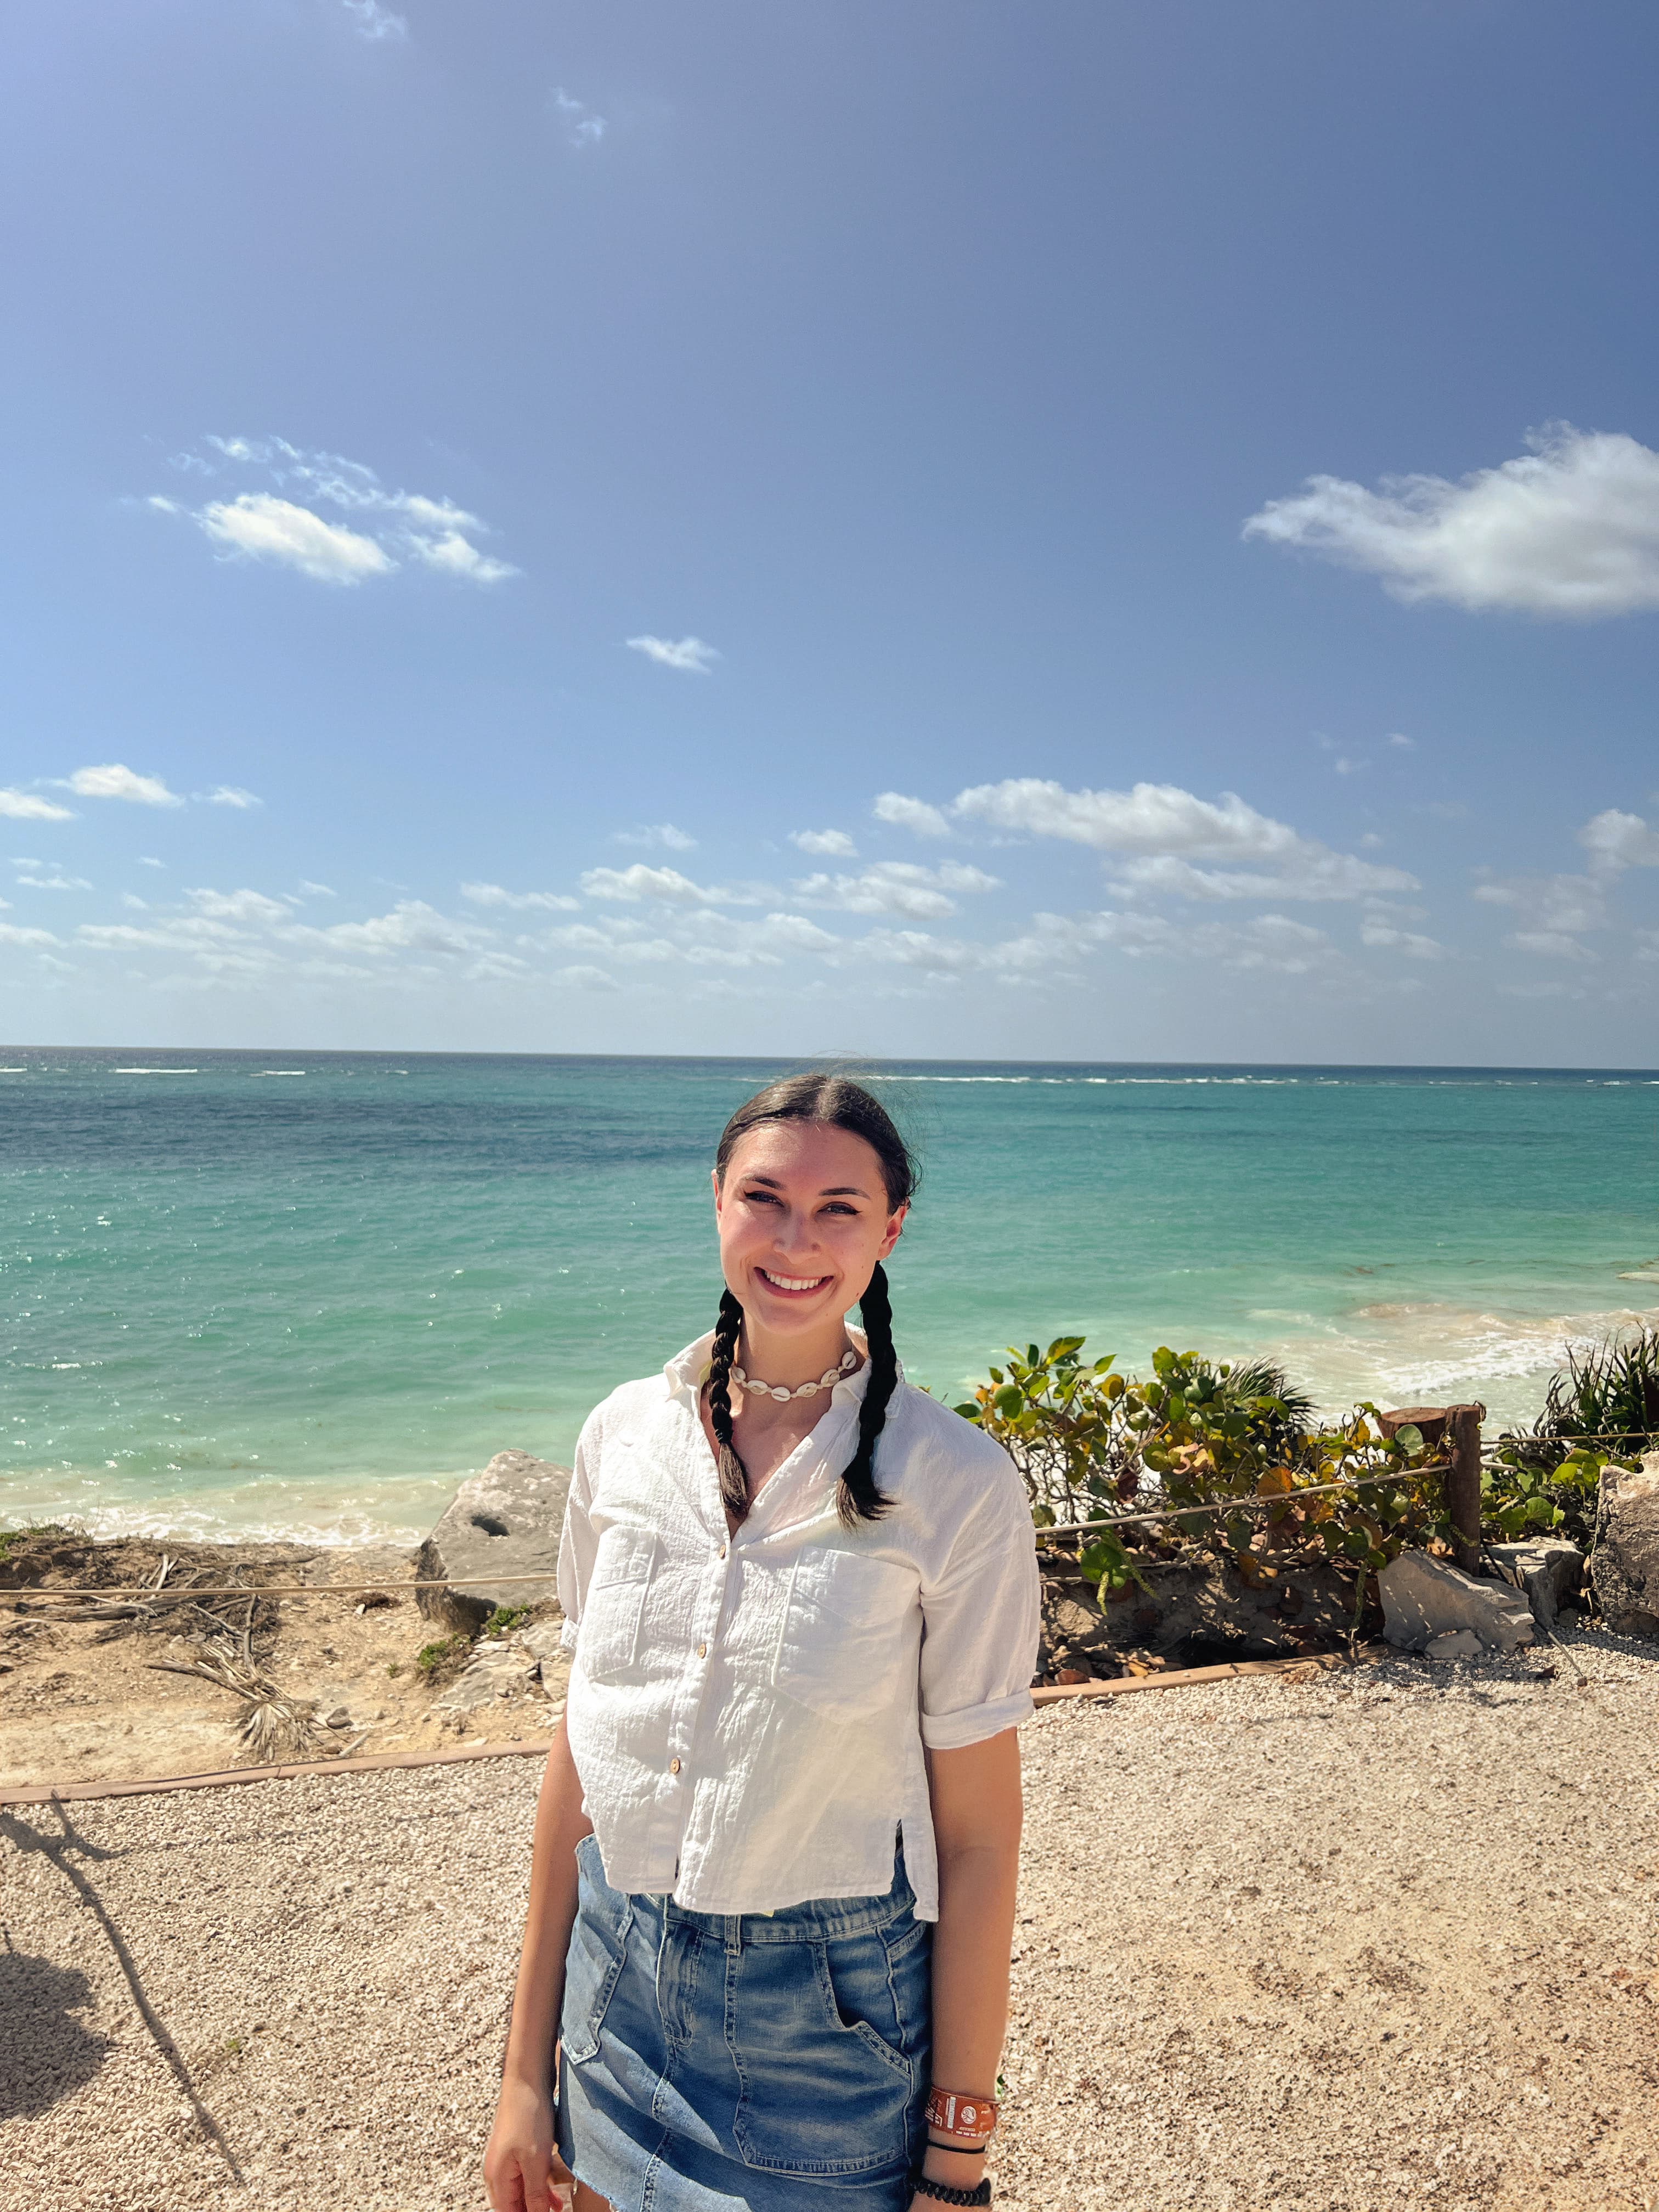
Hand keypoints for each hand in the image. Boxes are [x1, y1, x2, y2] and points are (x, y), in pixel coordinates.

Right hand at [483, 2076, 573, 2211]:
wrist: (527, 2078)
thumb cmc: (527, 2116)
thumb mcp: (535, 2160)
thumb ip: (534, 2195)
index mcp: (497, 2179)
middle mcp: (498, 2172)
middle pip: (513, 2204)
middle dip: (532, 2210)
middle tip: (554, 2210)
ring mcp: (507, 2160)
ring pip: (522, 2191)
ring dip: (538, 2201)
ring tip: (558, 2207)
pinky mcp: (518, 2149)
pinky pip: (527, 2176)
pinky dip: (539, 2186)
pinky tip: (555, 2194)